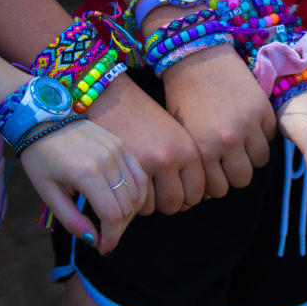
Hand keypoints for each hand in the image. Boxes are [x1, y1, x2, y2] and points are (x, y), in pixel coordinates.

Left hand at [21, 119, 147, 254]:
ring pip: (137, 192)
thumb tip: (93, 241)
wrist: (45, 119)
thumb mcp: (48, 193)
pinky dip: (138, 194)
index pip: (112, 215)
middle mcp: (107, 161)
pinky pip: (140, 176)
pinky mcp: (122, 145)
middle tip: (107, 238)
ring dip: (129, 213)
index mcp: (86, 174)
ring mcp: (118, 151)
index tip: (104, 248)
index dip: (111, 237)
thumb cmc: (41, 157)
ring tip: (114, 221)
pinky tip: (126, 203)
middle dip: (119, 229)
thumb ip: (71, 220)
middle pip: (127, 206)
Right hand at [87, 75, 204, 214]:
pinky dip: (133, 201)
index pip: (198, 192)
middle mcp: (171, 157)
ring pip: (156, 207)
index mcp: (189, 149)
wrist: (108, 97)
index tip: (178, 192)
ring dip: (151, 204)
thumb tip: (194, 200)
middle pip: (178, 203)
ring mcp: (146, 164)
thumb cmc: (143, 118)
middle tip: (159, 193)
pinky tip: (129, 185)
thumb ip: (186, 166)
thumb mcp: (175, 136)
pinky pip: (134, 204)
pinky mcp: (121, 170)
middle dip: (169, 203)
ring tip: (144, 187)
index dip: (187, 197)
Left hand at [161, 44, 275, 199]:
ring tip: (241, 144)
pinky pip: (270, 137)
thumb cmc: (183, 96)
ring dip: (251, 156)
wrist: (197, 57)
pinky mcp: (263, 109)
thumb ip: (198, 162)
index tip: (215, 174)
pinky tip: (248, 125)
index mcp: (202, 150)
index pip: (218, 188)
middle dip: (235, 173)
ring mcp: (249, 125)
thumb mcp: (184, 134)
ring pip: (260, 162)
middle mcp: (228, 141)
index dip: (217, 184)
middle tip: (229, 162)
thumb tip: (210, 189)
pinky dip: (262, 136)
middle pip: (242, 179)